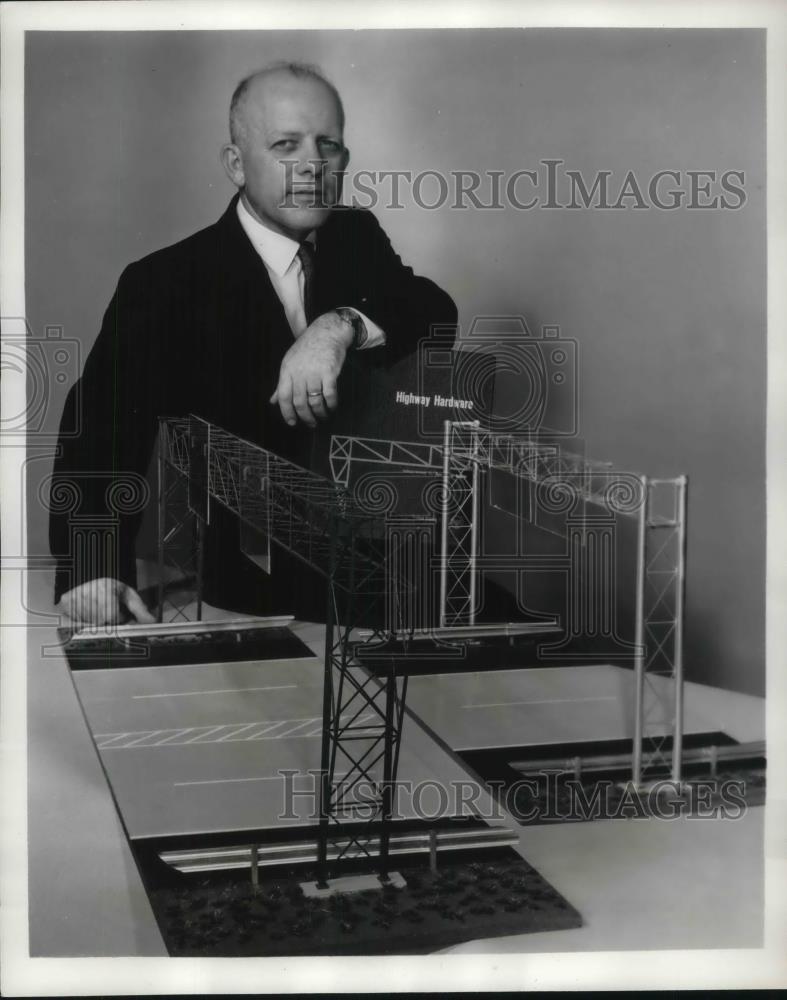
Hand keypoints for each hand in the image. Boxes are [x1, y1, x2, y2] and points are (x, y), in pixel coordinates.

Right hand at [59, 577, 155, 625]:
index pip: (112, 615)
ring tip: (97, 610)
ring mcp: (76, 595)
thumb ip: (141, 611)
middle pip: (100, 622)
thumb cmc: (112, 589)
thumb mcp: (129, 596)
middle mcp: (89, 589)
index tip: (118, 614)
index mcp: (107, 586)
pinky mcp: (65, 602)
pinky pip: (76, 622)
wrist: (91, 579)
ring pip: (88, 623)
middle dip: (107, 622)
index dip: (118, 619)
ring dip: (95, 622)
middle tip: (107, 612)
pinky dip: (83, 621)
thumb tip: (153, 623)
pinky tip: (86, 612)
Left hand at [269, 311, 354, 427]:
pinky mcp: (329, 372)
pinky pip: (329, 394)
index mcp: (287, 371)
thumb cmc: (307, 349)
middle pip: (299, 402)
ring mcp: (314, 372)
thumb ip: (282, 384)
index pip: (283, 397)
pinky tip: (332, 408)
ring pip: (314, 401)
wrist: (326, 332)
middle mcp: (299, 372)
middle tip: (311, 424)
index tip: (292, 423)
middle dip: (305, 417)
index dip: (286, 412)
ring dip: (319, 413)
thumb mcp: (289, 363)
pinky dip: (331, 405)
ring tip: (323, 417)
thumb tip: (273, 401)